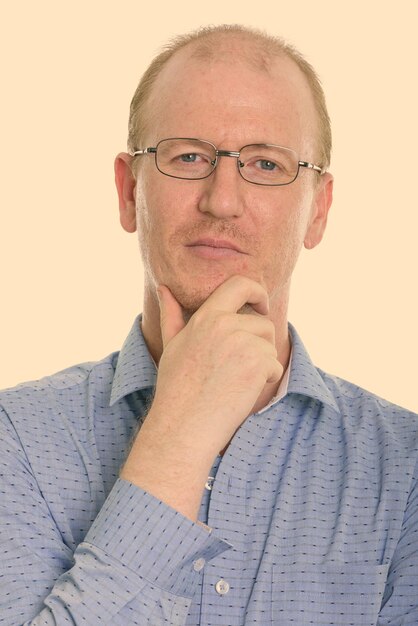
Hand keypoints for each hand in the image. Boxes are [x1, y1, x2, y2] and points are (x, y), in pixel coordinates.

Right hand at [121, 275, 282, 518]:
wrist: (183, 425)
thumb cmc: (176, 388)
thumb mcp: (172, 345)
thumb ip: (172, 315)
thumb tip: (164, 288)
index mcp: (206, 317)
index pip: (240, 284)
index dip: (258, 291)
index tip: (261, 306)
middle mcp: (225, 324)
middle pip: (263, 322)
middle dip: (260, 342)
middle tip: (241, 366)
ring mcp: (243, 343)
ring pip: (270, 345)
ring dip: (262, 363)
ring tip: (236, 381)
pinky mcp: (257, 364)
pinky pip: (275, 365)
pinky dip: (266, 380)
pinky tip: (242, 392)